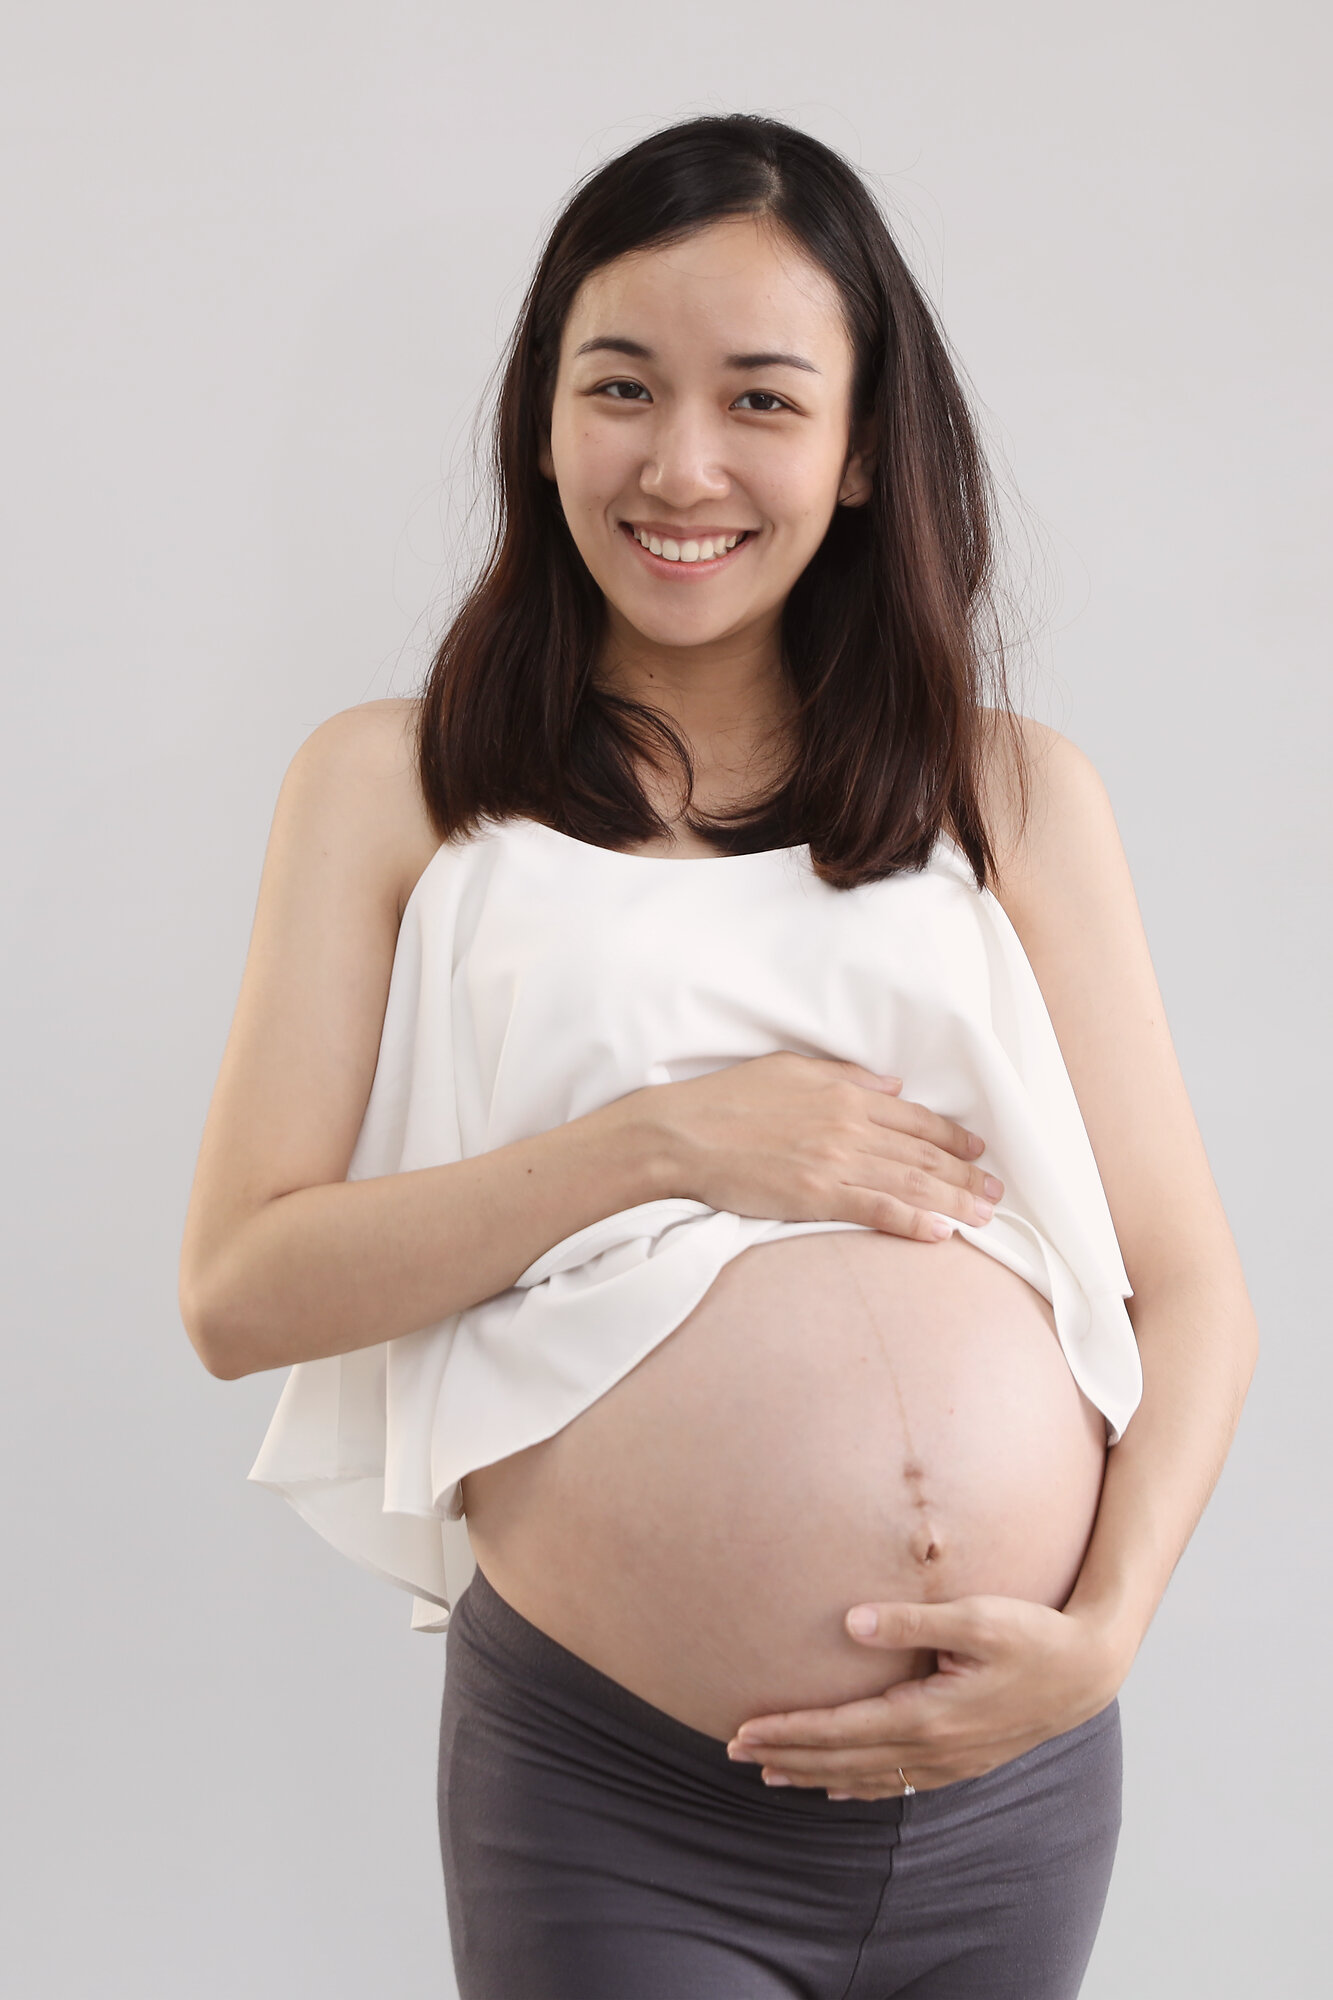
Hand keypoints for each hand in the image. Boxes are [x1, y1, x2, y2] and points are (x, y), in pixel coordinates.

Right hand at [647, 1052, 1003, 1242]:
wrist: (681, 1135)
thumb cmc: (726, 1100)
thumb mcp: (790, 1069)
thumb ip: (847, 1076)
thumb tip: (892, 1085)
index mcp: (844, 1093)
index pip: (913, 1118)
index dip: (952, 1137)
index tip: (977, 1151)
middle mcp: (848, 1125)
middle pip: (922, 1153)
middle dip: (965, 1174)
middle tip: (997, 1193)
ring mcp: (835, 1161)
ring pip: (911, 1182)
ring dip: (954, 1200)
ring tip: (984, 1216)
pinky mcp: (817, 1195)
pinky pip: (877, 1209)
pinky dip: (914, 1220)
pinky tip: (942, 1233)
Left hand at [724, 1596, 1132, 1798]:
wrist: (1086, 1671)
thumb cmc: (1032, 1633)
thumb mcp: (975, 1616)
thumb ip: (910, 1620)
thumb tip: (848, 1621)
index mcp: (929, 1715)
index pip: (840, 1730)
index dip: (789, 1731)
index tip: (744, 1730)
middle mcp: (933, 1748)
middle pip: (842, 1760)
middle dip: (786, 1756)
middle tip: (735, 1750)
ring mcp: (948, 1761)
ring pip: (865, 1777)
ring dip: (814, 1774)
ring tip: (770, 1773)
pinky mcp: (961, 1760)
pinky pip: (896, 1783)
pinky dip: (858, 1785)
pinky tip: (837, 1784)